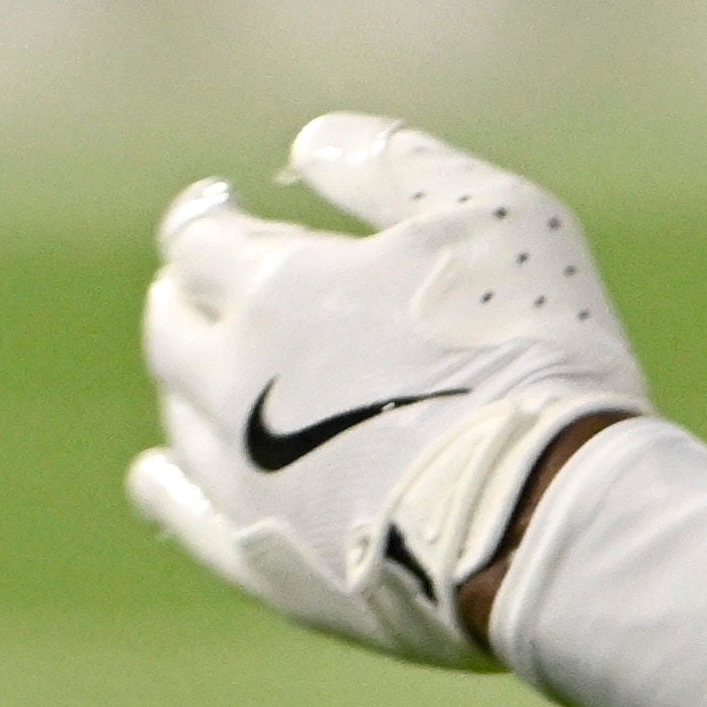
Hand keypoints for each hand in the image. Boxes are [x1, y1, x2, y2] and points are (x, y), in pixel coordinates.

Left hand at [132, 115, 659, 670]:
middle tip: (210, 283)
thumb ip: (390, 165)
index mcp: (276, 289)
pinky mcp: (264, 560)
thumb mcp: (486, 214)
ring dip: (191, 379)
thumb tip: (307, 145)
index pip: (197, 239)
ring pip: (180, 415)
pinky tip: (158, 474)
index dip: (207, 217)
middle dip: (185, 294)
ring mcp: (241, 479)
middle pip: (170, 325)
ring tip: (224, 369)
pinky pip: (183, 516)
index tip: (222, 206)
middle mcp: (234, 382)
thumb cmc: (530, 350)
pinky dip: (165, 484)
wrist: (548, 514)